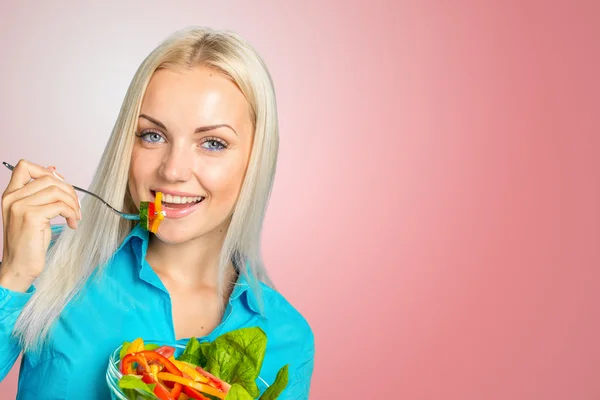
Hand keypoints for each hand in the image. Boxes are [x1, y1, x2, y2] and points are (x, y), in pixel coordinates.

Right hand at [0, 159, 80, 291]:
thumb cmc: (29, 241)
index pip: (24, 166)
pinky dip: (72, 213)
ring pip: (57, 190)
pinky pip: (61, 206)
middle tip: (76, 206)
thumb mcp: (34, 212)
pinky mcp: (31, 216)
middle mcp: (13, 197)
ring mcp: (20, 206)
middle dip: (69, 190)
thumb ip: (40, 193)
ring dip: (73, 203)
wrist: (19, 266)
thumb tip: (54, 170)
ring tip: (75, 216)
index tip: (62, 185)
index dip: (47, 171)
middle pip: (48, 178)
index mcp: (11, 194)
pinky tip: (72, 224)